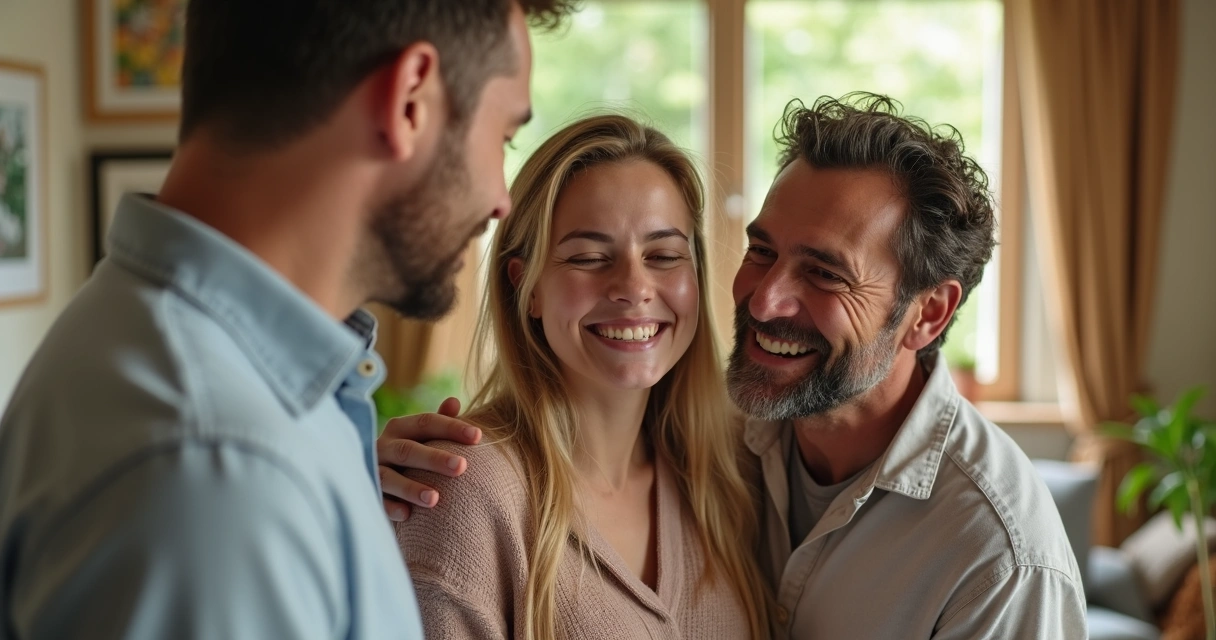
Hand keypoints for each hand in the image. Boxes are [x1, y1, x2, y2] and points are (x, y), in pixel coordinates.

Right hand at [377, 397, 481, 521]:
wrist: (382, 478)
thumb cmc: (414, 453)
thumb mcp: (424, 436)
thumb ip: (440, 421)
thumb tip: (453, 401)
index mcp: (401, 428)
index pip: (426, 422)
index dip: (452, 427)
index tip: (479, 436)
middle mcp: (383, 446)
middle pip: (408, 450)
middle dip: (434, 458)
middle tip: (462, 467)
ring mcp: (373, 470)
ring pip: (388, 477)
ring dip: (410, 488)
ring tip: (435, 499)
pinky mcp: (368, 493)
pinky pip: (376, 501)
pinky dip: (390, 507)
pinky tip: (407, 515)